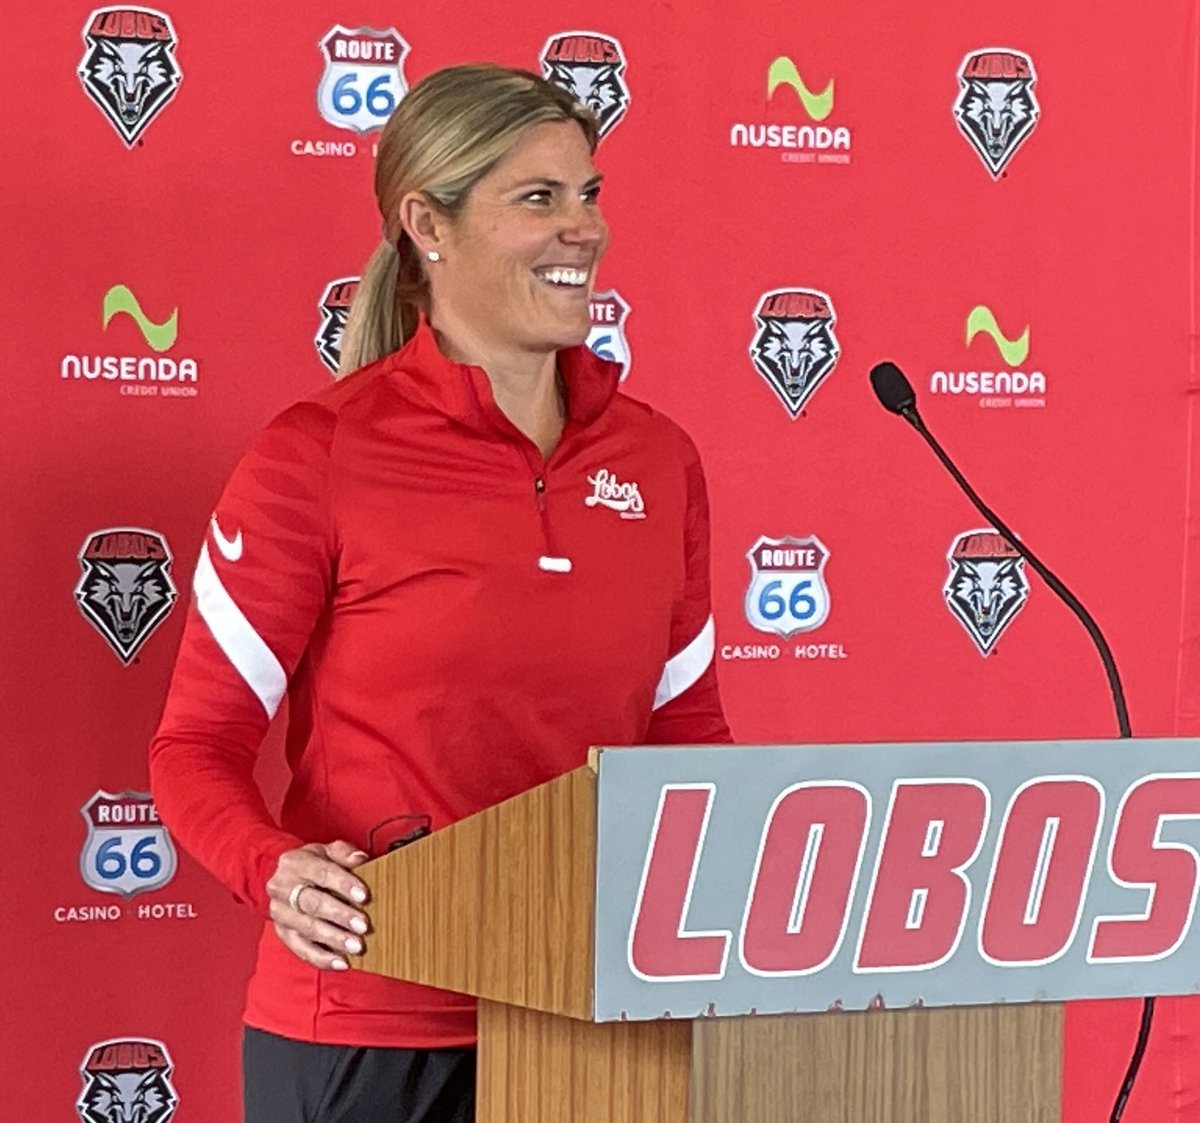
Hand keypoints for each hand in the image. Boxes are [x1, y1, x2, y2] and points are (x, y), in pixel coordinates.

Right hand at [267, 841, 370, 970]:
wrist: (284, 878)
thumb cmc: (313, 864)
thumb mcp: (327, 851)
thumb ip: (344, 853)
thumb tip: (360, 859)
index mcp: (294, 863)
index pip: (322, 873)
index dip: (344, 884)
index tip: (364, 896)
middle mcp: (282, 888)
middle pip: (313, 904)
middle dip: (340, 915)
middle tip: (363, 926)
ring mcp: (280, 913)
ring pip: (307, 929)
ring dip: (334, 939)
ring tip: (356, 946)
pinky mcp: (283, 933)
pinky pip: (301, 949)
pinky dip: (322, 958)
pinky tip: (341, 962)